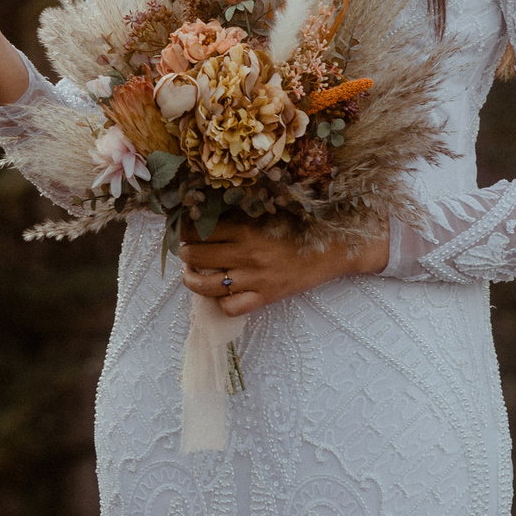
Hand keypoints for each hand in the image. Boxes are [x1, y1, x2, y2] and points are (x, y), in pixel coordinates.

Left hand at [180, 218, 388, 315]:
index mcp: (246, 229)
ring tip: (192, 273)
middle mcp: (247, 255)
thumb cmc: (299, 228)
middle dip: (185, 252)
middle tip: (189, 249)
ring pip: (205, 286)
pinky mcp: (265, 298)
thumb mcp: (269, 213)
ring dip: (192, 279)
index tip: (185, 228)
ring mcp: (255, 280)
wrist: (331, 251)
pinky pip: (230, 308)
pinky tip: (221, 293)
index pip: (199, 229)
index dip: (185, 229)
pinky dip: (221, 303)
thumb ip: (241, 211)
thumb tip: (208, 207)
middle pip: (195, 256)